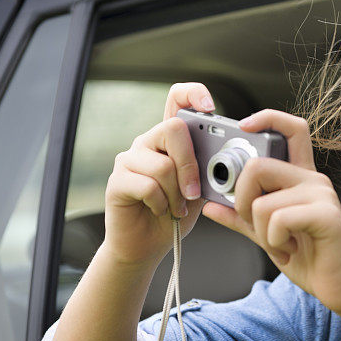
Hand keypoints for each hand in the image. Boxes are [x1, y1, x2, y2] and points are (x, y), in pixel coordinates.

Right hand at [102, 82, 212, 265]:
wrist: (148, 246)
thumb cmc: (175, 213)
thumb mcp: (200, 187)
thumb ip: (208, 167)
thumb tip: (223, 157)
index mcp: (170, 139)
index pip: (177, 98)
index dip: (193, 94)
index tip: (209, 107)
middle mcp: (148, 142)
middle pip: (173, 129)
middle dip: (190, 165)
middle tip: (193, 192)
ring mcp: (129, 159)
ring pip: (163, 165)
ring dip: (176, 194)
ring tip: (175, 208)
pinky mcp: (117, 181)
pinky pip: (148, 186)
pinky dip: (161, 204)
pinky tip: (159, 211)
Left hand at [201, 109, 340, 315]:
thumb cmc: (312, 260)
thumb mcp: (268, 236)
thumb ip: (242, 218)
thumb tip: (210, 205)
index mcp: (301, 178)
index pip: (291, 128)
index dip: (266, 118)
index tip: (242, 125)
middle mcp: (313, 179)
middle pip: (258, 165)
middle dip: (242, 200)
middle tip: (255, 223)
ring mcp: (321, 194)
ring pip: (261, 201)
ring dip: (260, 232)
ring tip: (281, 245)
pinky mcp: (326, 215)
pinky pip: (277, 220)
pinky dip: (273, 242)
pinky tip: (289, 250)